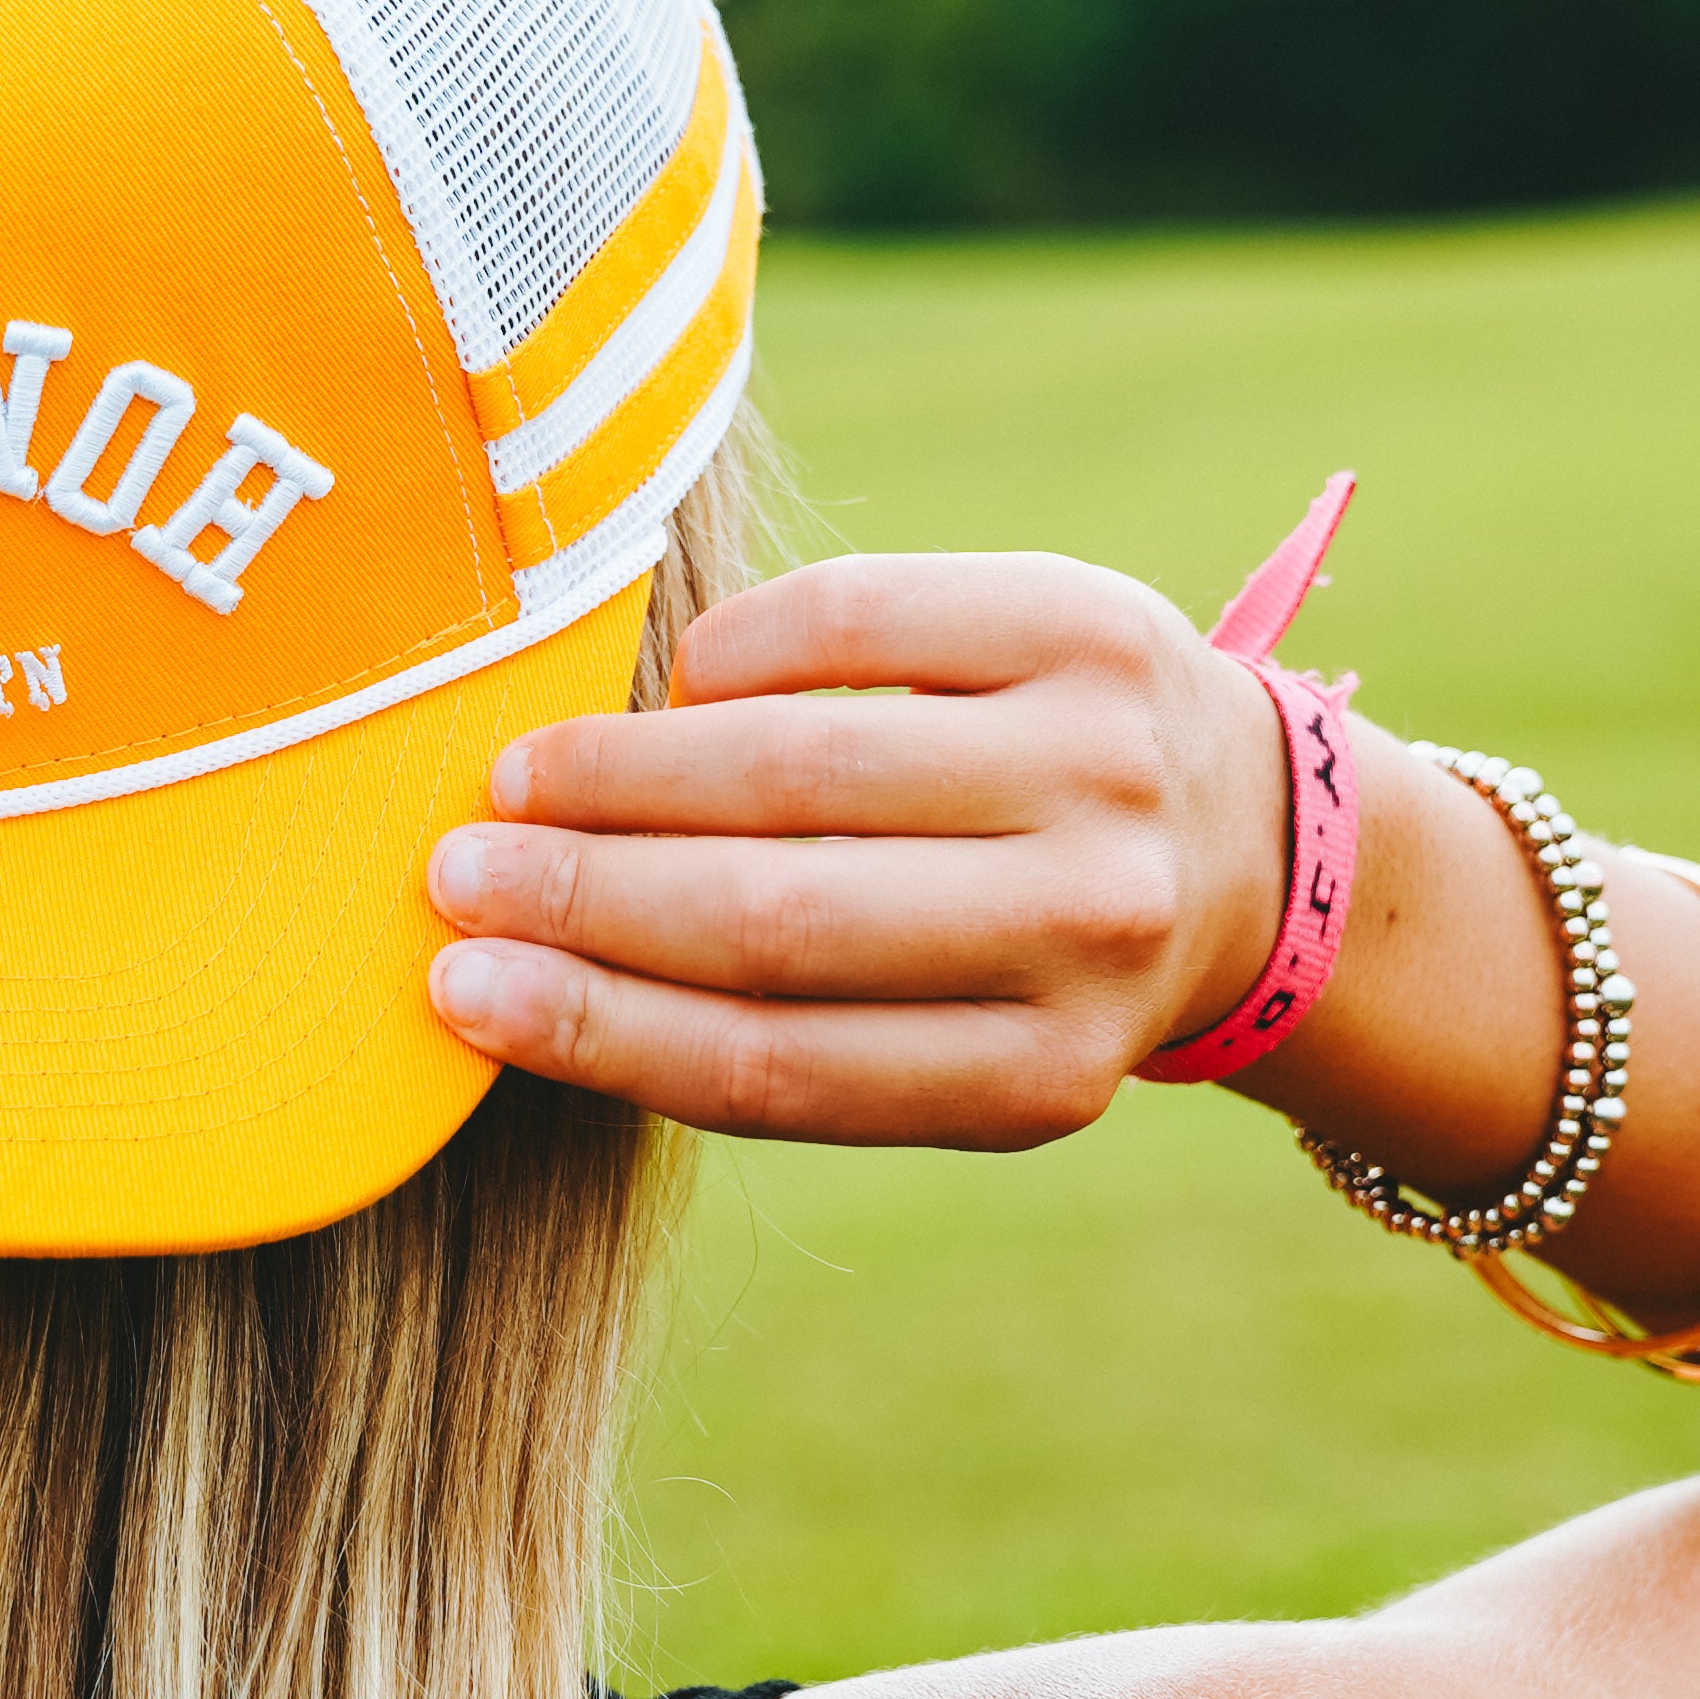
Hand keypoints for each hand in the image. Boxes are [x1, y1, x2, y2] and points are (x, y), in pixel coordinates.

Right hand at [424, 553, 1290, 1148]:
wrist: (1246, 839)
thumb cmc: (1020, 958)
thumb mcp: (950, 1047)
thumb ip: (783, 1033)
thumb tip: (527, 982)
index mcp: (1039, 1076)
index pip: (772, 1064)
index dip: (595, 1029)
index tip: (460, 994)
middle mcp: (1088, 926)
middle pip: (777, 918)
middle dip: (584, 898)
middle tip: (453, 875)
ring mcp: (1102, 769)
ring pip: (803, 767)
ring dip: (628, 773)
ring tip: (522, 780)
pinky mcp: (1095, 626)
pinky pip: (865, 622)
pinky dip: (741, 652)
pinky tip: (680, 688)